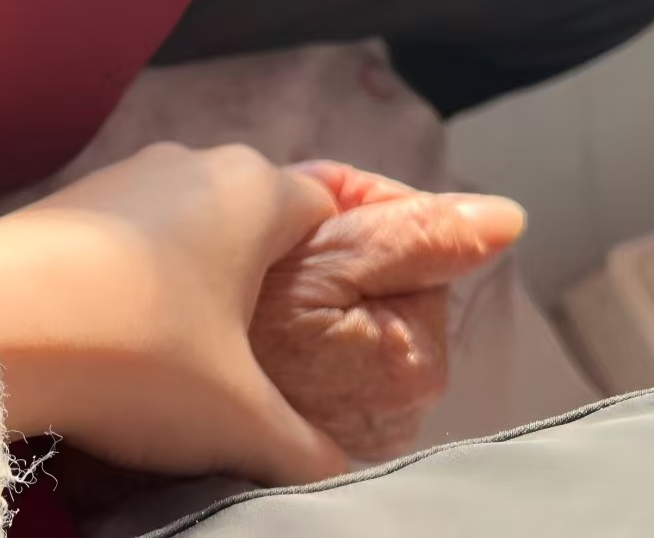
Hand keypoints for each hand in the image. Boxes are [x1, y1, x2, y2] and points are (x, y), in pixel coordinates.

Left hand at [0, 144, 523, 485]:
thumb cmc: (139, 353)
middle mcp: (200, 160)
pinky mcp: (76, 193)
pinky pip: (139, 227)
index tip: (342, 317)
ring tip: (196, 346)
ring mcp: (131, 169)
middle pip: (262, 213)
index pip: (330, 210)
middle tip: (271, 346)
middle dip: (272, 274)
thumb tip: (342, 480)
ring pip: (196, 218)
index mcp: (255, 190)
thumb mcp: (236, 418)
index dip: (344, 262)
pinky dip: (148, 270)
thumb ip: (305, 451)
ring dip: (204, 272)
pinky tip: (128, 327)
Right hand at [251, 163, 526, 462]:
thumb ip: (421, 234)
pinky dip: (312, 334)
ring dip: (328, 290)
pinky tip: (268, 323)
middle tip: (285, 242)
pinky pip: (338, 364)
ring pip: (364, 321)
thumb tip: (510, 218)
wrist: (143, 361)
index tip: (318, 208)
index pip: (422, 249)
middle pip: (393, 287)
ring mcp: (361, 434)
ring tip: (268, 281)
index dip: (369, 213)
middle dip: (349, 254)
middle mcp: (401, 413)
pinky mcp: (323, 446)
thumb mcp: (325, 252)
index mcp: (411, 358)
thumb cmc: (229, 309)